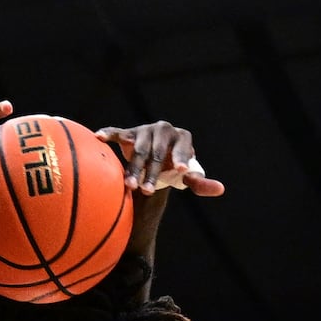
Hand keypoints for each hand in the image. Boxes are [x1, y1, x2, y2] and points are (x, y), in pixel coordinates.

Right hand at [96, 122, 225, 195]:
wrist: (157, 158)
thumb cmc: (174, 168)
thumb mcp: (187, 177)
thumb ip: (201, 183)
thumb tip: (221, 189)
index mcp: (182, 138)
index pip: (182, 149)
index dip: (182, 159)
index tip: (182, 170)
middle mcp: (164, 130)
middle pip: (157, 153)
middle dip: (152, 173)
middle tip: (146, 191)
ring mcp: (145, 130)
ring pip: (138, 148)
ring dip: (133, 167)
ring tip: (129, 185)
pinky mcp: (128, 132)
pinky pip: (118, 132)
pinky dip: (109, 134)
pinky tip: (99, 137)